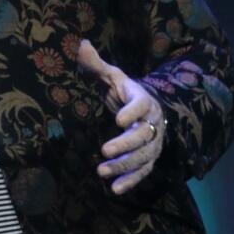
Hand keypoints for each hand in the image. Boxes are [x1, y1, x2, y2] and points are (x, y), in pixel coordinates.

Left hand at [77, 39, 165, 193]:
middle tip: (104, 151)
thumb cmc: (122, 88)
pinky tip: (115, 189)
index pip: (141, 105)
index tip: (117, 119)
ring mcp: (153, 142)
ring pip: (143, 157)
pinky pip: (143, 171)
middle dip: (125, 144)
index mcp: (143, 99)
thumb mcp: (110, 74)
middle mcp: (153, 122)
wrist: (143, 104)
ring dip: (125, 166)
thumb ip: (96, 63)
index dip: (131, 112)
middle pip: (144, 136)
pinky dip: (131, 180)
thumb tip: (81, 43)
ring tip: (102, 172)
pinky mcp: (149, 156)